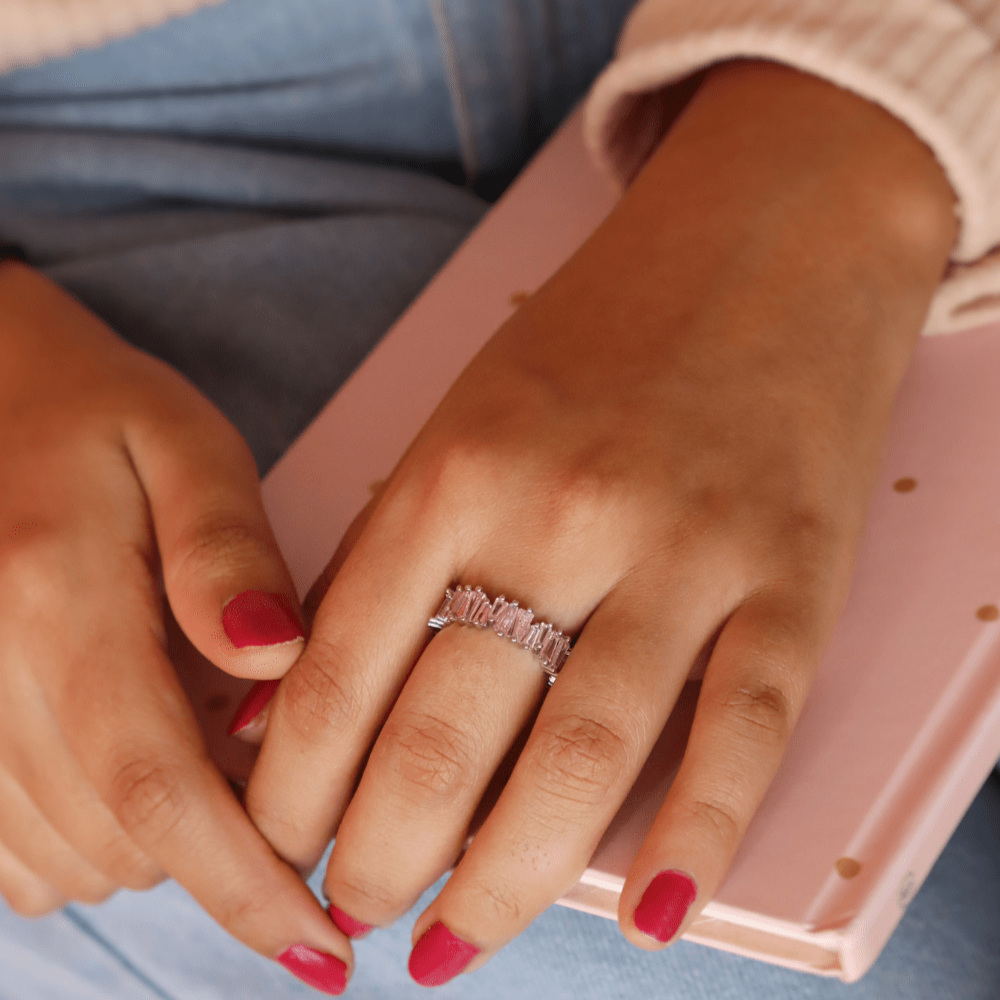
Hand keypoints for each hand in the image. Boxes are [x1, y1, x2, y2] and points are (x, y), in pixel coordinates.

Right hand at [0, 265, 350, 993]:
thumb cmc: (98, 417)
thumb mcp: (187, 450)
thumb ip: (225, 554)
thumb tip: (277, 660)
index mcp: (52, 599)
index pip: (155, 788)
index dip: (243, 883)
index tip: (319, 950)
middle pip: (115, 836)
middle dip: (218, 847)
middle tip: (270, 765)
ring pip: (62, 856)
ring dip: (155, 838)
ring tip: (200, 734)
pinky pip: (8, 847)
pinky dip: (90, 834)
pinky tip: (129, 753)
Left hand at [242, 61, 956, 983]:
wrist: (765, 244)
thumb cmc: (597, 342)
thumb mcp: (461, 416)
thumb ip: (387, 548)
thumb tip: (300, 692)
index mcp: (456, 466)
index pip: (342, 666)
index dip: (295, 785)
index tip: (274, 849)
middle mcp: (562, 510)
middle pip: (447, 734)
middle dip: (381, 854)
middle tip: (354, 913)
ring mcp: (686, 546)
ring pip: (582, 761)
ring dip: (502, 882)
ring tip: (452, 942)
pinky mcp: (794, 573)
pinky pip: (740, 734)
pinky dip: (695, 841)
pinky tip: (645, 918)